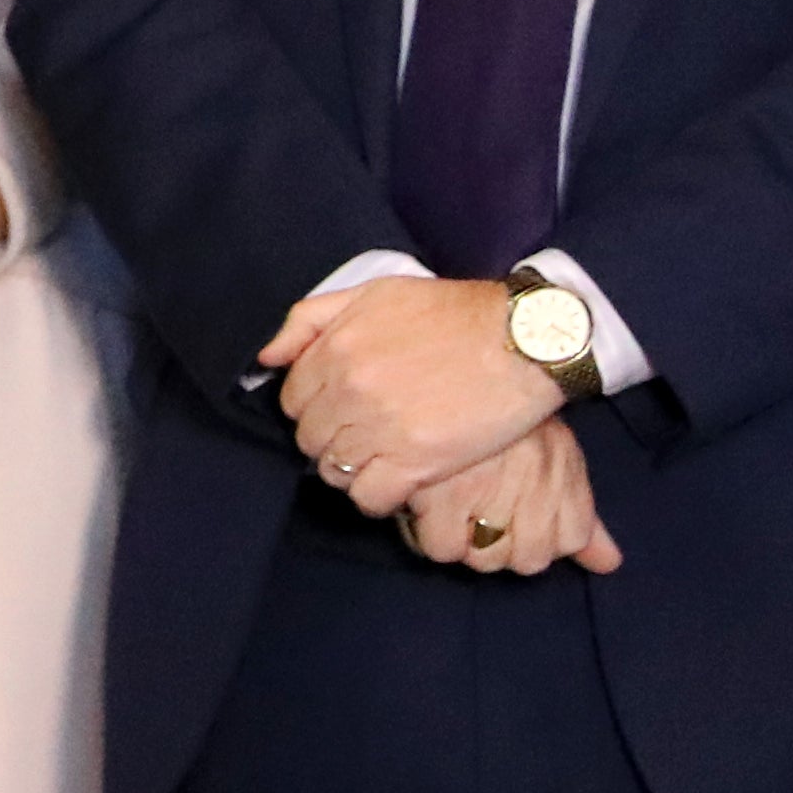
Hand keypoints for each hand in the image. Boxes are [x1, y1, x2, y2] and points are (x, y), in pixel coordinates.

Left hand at [260, 273, 562, 519]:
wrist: (525, 339)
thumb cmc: (454, 312)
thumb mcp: (375, 294)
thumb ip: (311, 320)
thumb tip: (267, 357)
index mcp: (335, 350)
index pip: (292, 400)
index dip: (313, 408)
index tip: (338, 411)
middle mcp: (350, 390)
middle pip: (310, 438)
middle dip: (330, 439)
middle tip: (360, 437)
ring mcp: (381, 428)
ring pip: (335, 470)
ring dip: (351, 470)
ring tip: (378, 461)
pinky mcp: (418, 461)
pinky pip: (371, 497)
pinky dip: (376, 498)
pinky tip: (395, 486)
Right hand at [389, 418, 621, 577]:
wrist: (456, 368)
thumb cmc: (504, 419)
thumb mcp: (556, 456)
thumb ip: (582, 516)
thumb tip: (608, 565)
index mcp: (565, 474)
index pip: (570, 541)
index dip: (542, 537)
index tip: (517, 513)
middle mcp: (536, 484)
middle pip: (528, 560)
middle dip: (504, 546)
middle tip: (481, 515)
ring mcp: (488, 491)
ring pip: (484, 560)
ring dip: (468, 543)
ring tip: (452, 510)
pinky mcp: (439, 494)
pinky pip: (442, 548)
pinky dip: (431, 536)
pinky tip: (427, 508)